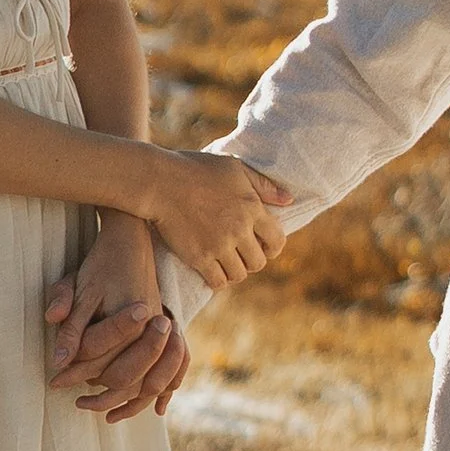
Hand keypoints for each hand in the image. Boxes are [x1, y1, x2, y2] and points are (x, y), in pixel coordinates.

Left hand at [45, 219, 186, 422]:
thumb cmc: (102, 263)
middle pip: (129, 376)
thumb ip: (71, 328)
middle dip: (103, 395)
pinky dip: (163, 391)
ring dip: (130, 401)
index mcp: (133, 318)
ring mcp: (167, 331)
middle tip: (78, 402)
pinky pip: (173, 371)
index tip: (54, 383)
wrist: (133, 240)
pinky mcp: (171, 333)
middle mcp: (154, 328)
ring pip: (153, 380)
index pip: (100, 359)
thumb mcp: (80, 290)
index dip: (74, 373)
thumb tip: (57, 364)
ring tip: (105, 414)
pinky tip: (154, 408)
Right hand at [140, 149, 292, 290]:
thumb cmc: (196, 169)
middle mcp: (239, 229)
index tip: (264, 248)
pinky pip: (217, 282)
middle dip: (252, 260)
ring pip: (239, 275)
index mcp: (252, 208)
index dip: (273, 248)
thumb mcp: (234, 168)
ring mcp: (219, 245)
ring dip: (234, 271)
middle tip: (240, 254)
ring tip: (225, 262)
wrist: (160, 182)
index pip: (277, 240)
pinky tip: (211, 270)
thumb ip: (263, 185)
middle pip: (258, 262)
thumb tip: (289, 200)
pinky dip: (217, 280)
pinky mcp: (199, 257)